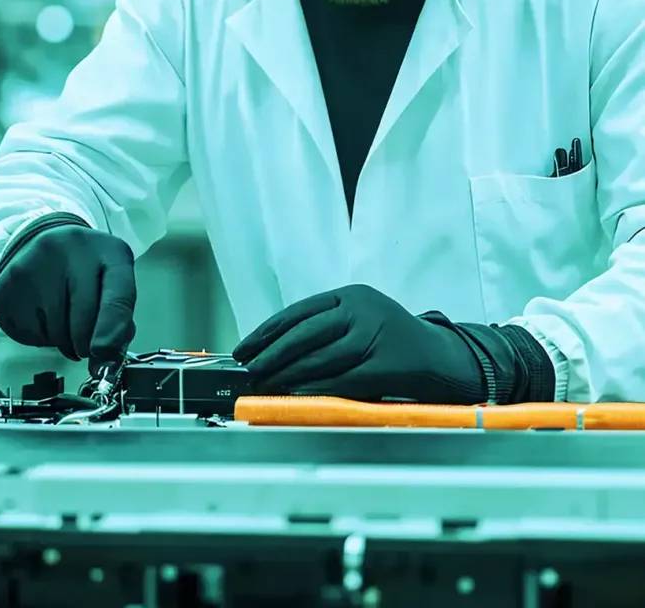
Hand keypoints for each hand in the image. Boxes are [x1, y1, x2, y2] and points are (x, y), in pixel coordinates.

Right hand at [0, 221, 135, 362]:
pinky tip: (41, 313)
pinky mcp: (5, 289)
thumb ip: (119, 318)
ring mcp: (33, 268)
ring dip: (64, 341)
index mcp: (108, 252)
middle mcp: (70, 253)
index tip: (105, 357)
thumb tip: (107, 359)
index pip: (118, 298)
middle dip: (86, 345)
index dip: (112, 333)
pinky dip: (39, 337)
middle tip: (85, 342)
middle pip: (82, 324)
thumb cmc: (85, 267)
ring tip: (63, 318)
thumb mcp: (113, 280)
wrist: (39, 240)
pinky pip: (28, 335)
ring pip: (56, 334)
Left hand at [233, 284, 486, 403]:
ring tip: (265, 386)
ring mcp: (378, 334)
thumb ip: (325, 330)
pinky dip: (317, 389)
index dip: (267, 332)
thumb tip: (272, 352)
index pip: (298, 311)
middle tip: (249, 371)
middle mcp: (363, 309)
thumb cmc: (394, 343)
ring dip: (288, 375)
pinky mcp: (389, 364)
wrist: (447, 359)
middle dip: (271, 355)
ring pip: (321, 357)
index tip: (244, 349)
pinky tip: (296, 396)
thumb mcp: (360, 322)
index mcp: (352, 294)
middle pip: (306, 332)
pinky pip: (344, 379)